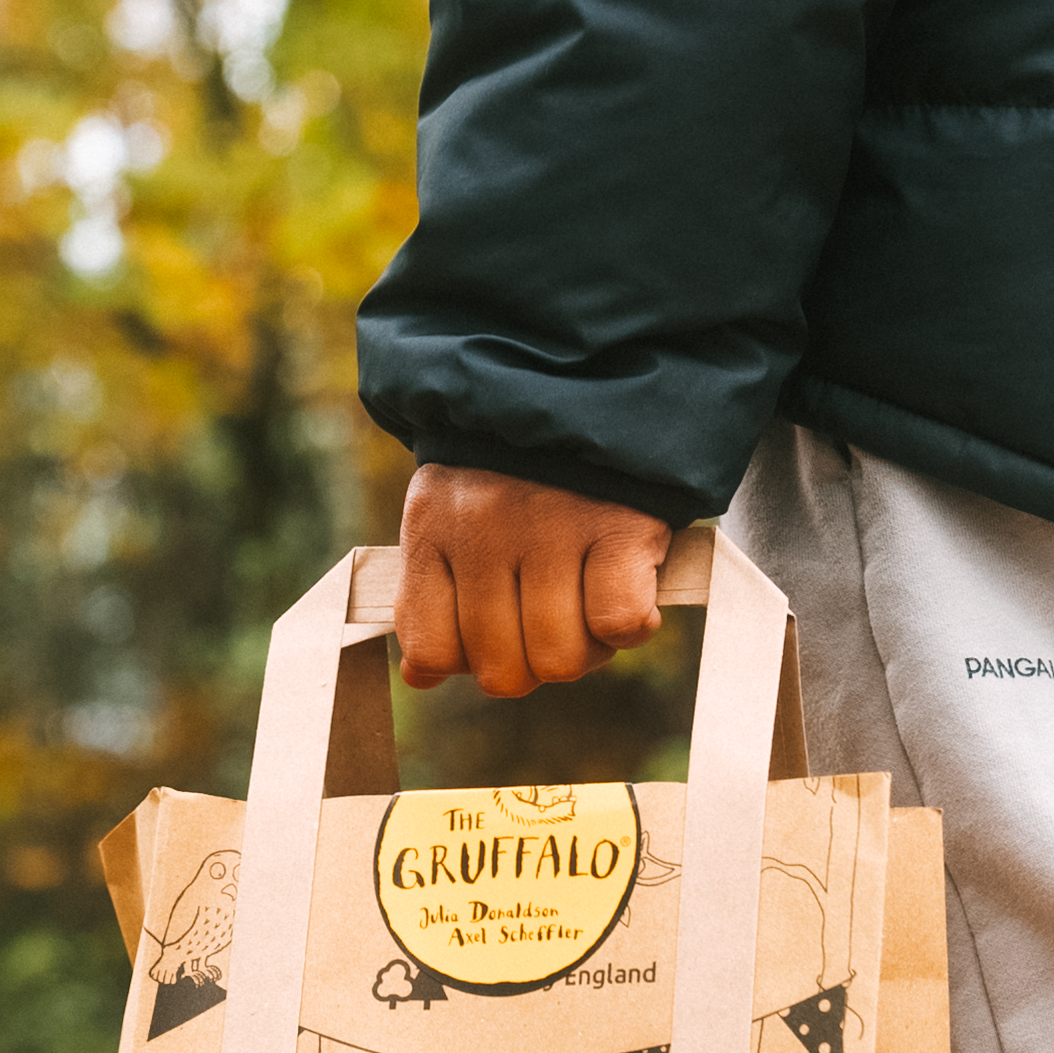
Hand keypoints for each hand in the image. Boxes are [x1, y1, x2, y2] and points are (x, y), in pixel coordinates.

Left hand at [398, 465, 670, 698]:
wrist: (587, 375)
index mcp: (434, 529)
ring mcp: (551, 527)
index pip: (434, 652)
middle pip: (502, 672)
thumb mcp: (452, 515)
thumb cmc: (517, 471)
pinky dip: (631, 625)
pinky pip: (618, 623)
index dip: (470, 661)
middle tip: (553, 620)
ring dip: (586, 649)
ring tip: (591, 603)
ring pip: (560, 659)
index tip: (496, 631)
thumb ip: (434, 594)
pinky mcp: (617, 526)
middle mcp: (485, 529)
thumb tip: (422, 677)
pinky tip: (628, 588)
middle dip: (532, 663)